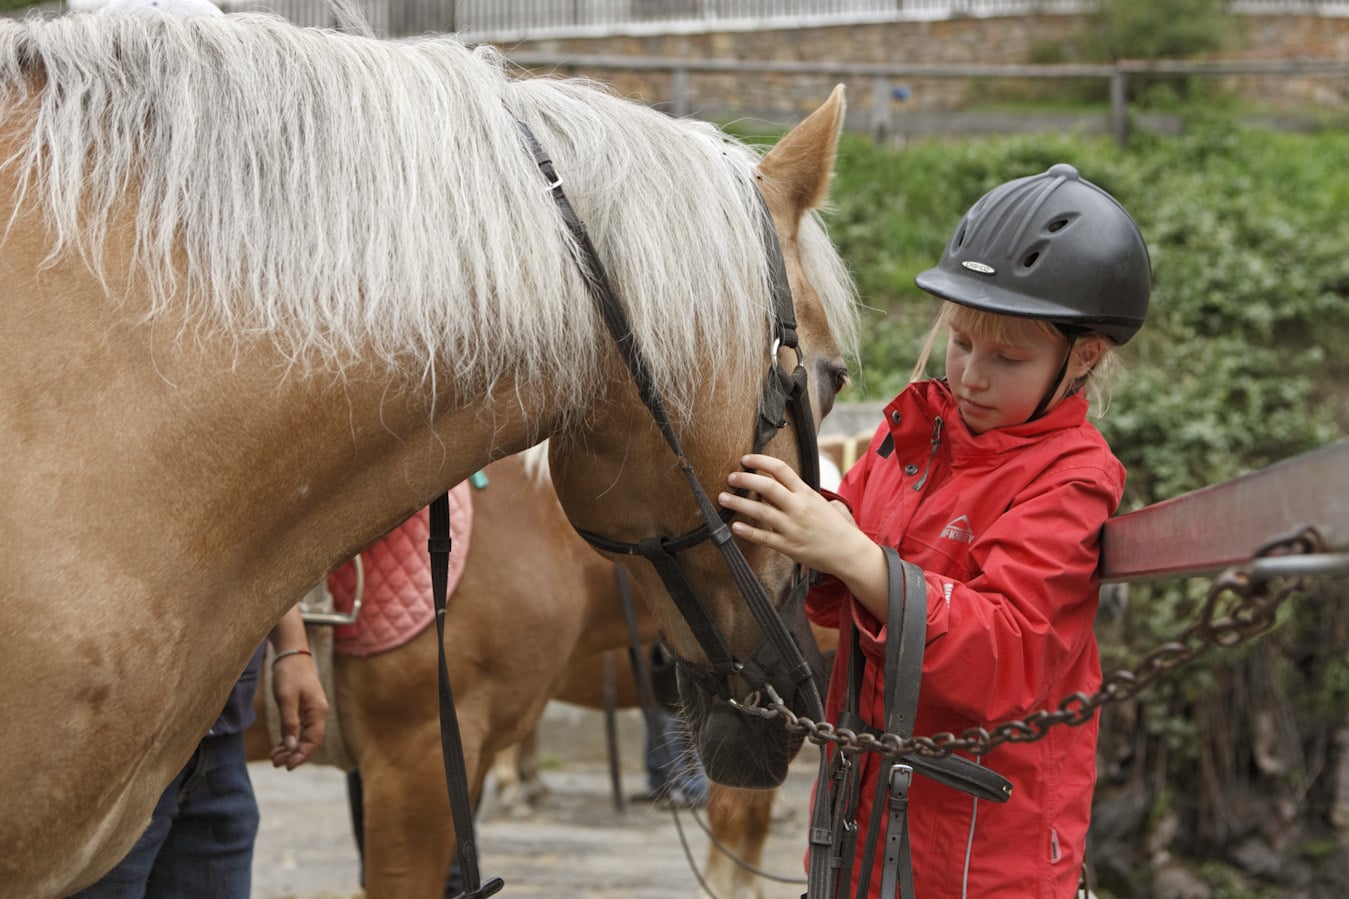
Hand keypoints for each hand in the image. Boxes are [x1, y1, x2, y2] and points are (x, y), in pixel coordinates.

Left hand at [269, 651, 328, 769]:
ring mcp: (311, 711)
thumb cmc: (289, 674)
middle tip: (275, 763)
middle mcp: (317, 714)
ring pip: (302, 736)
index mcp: (318, 712)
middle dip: (293, 754)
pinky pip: (298, 729)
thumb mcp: (286, 699)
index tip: (287, 766)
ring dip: (289, 748)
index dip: (301, 755)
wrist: (291, 654)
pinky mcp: (303, 708)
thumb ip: (289, 724)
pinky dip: (288, 739)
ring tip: (274, 758)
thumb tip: (291, 747)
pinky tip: (278, 746)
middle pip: (308, 741)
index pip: (313, 741)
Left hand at [718, 453, 866, 577]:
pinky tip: (735, 526)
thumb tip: (772, 487)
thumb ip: (797, 492)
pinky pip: (764, 537)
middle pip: (767, 487)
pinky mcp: (788, 546)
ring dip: (738, 503)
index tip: (746, 459)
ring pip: (761, 512)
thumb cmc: (834, 525)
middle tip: (731, 477)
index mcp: (806, 493)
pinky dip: (748, 531)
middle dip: (745, 480)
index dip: (761, 461)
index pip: (781, 470)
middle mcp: (798, 507)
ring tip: (723, 497)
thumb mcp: (818, 502)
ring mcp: (792, 527)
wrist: (849, 552)